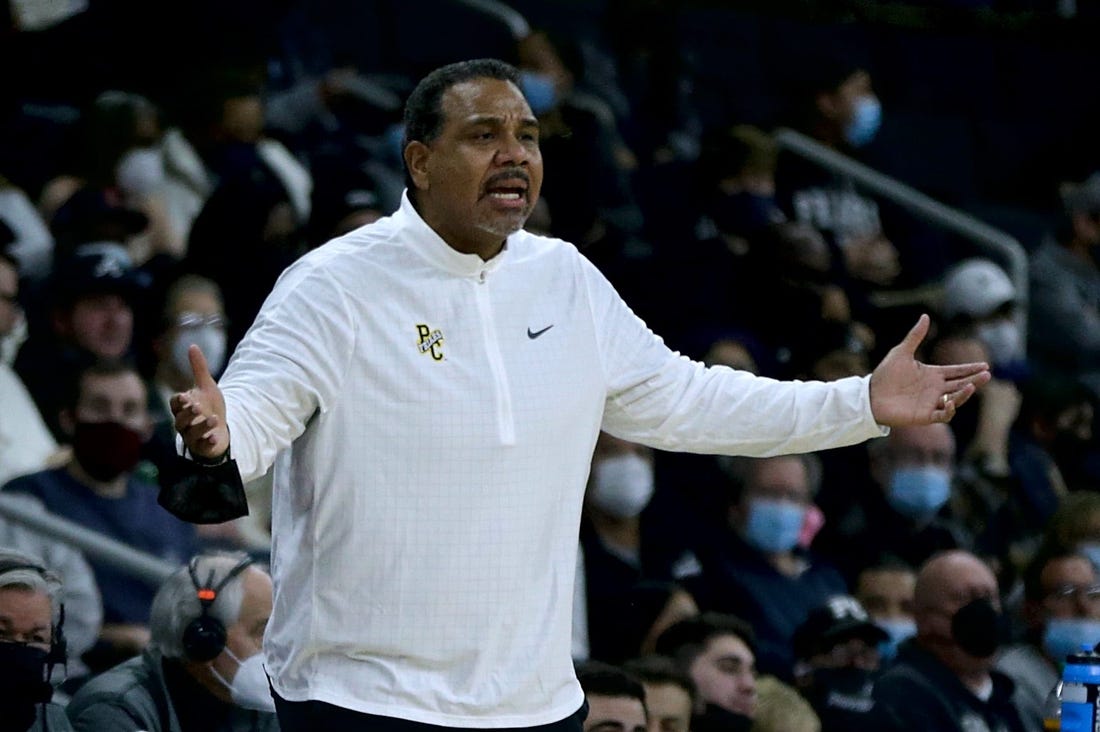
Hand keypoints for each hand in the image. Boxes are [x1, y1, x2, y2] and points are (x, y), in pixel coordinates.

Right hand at [169, 345, 229, 460]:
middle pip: (180, 419)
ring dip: (202, 426)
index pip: (175, 403)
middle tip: (197, 408)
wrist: (220, 427)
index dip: (180, 401)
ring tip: (214, 419)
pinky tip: (215, 437)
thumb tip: (192, 345)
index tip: (186, 397)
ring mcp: (192, 436)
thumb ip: (199, 368)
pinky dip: (208, 442)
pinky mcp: (202, 446)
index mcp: (182, 407)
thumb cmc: (209, 406)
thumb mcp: (206, 386)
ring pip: (191, 434)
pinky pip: (202, 446)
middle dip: (188, 414)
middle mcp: (184, 422)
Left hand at [869, 314, 990, 426]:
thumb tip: (926, 316)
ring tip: (971, 386)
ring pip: (955, 400)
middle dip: (975, 380)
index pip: (957, 371)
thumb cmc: (885, 374)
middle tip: (987, 375)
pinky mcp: (924, 415)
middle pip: (961, 384)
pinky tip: (950, 402)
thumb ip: (915, 336)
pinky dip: (949, 410)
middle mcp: (935, 389)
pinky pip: (942, 415)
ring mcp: (931, 403)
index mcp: (933, 375)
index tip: (985, 365)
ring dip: (964, 394)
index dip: (970, 369)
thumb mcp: (902, 352)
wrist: (870, 395)